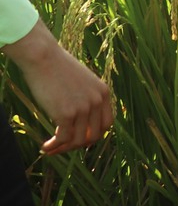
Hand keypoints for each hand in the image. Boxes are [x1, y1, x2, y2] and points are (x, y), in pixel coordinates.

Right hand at [3, 22, 114, 154]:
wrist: (43, 57)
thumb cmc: (56, 67)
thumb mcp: (81, 81)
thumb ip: (85, 97)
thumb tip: (79, 119)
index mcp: (103, 93)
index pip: (107, 124)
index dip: (94, 134)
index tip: (80, 137)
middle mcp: (97, 101)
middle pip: (94, 135)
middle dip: (79, 144)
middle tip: (64, 146)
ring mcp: (83, 108)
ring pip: (78, 140)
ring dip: (64, 148)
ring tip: (51, 148)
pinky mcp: (66, 113)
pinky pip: (63, 138)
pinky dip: (54, 146)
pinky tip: (45, 146)